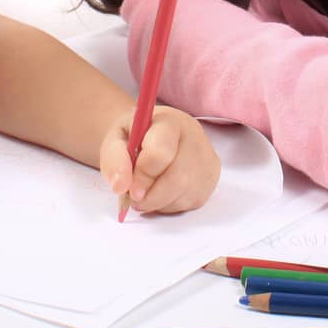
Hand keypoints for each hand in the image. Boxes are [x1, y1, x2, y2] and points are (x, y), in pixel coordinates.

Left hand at [100, 105, 220, 213]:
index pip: (161, 152)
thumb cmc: (134, 138)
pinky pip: (192, 202)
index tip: (128, 188)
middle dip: (151, 196)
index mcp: (169, 121)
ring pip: (184, 194)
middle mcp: (195, 136)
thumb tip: (120, 186)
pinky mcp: (212, 177)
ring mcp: (207, 157)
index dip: (143, 176)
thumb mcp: (116, 139)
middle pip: (178, 178)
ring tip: (146, 193)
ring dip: (159, 203)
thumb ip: (115, 159)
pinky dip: (171, 205)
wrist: (151, 136)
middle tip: (135, 199)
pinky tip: (162, 193)